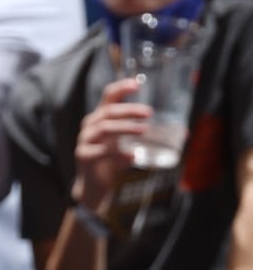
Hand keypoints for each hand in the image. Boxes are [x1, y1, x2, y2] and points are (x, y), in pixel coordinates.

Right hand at [73, 78, 144, 213]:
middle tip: (149, 112)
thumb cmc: (110, 160)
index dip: (121, 88)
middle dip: (129, 109)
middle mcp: (91, 125)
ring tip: (143, 130)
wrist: (93, 186)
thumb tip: (185, 133)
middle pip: (108, 111)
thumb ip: (143, 135)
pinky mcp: (83, 155)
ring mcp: (85, 140)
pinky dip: (117, 154)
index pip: (108, 96)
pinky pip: (99, 151)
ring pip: (104, 127)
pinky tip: (131, 158)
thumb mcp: (125, 143)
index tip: (137, 83)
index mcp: (100, 118)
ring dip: (125, 127)